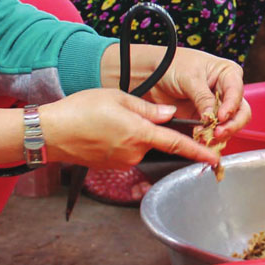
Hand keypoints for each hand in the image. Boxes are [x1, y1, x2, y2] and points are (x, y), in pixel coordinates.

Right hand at [36, 88, 219, 167]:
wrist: (50, 133)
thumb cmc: (81, 110)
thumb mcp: (118, 98)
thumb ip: (148, 108)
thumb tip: (170, 114)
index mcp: (140, 133)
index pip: (177, 144)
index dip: (198, 152)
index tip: (214, 159)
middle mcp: (134, 152)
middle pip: (154, 140)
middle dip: (146, 127)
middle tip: (121, 111)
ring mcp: (122, 161)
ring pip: (138, 145)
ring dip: (130, 133)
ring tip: (105, 119)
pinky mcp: (111, 166)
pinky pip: (124, 151)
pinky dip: (118, 140)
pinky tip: (101, 131)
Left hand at [134, 46, 250, 139]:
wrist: (152, 74)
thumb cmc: (173, 65)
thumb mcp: (190, 78)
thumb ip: (203, 98)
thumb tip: (212, 116)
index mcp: (228, 74)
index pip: (237, 92)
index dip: (231, 106)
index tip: (221, 117)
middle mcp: (226, 91)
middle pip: (240, 112)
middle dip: (231, 125)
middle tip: (218, 132)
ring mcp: (216, 106)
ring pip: (229, 125)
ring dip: (219, 134)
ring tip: (205, 136)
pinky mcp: (204, 119)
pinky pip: (213, 131)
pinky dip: (208, 137)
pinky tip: (200, 138)